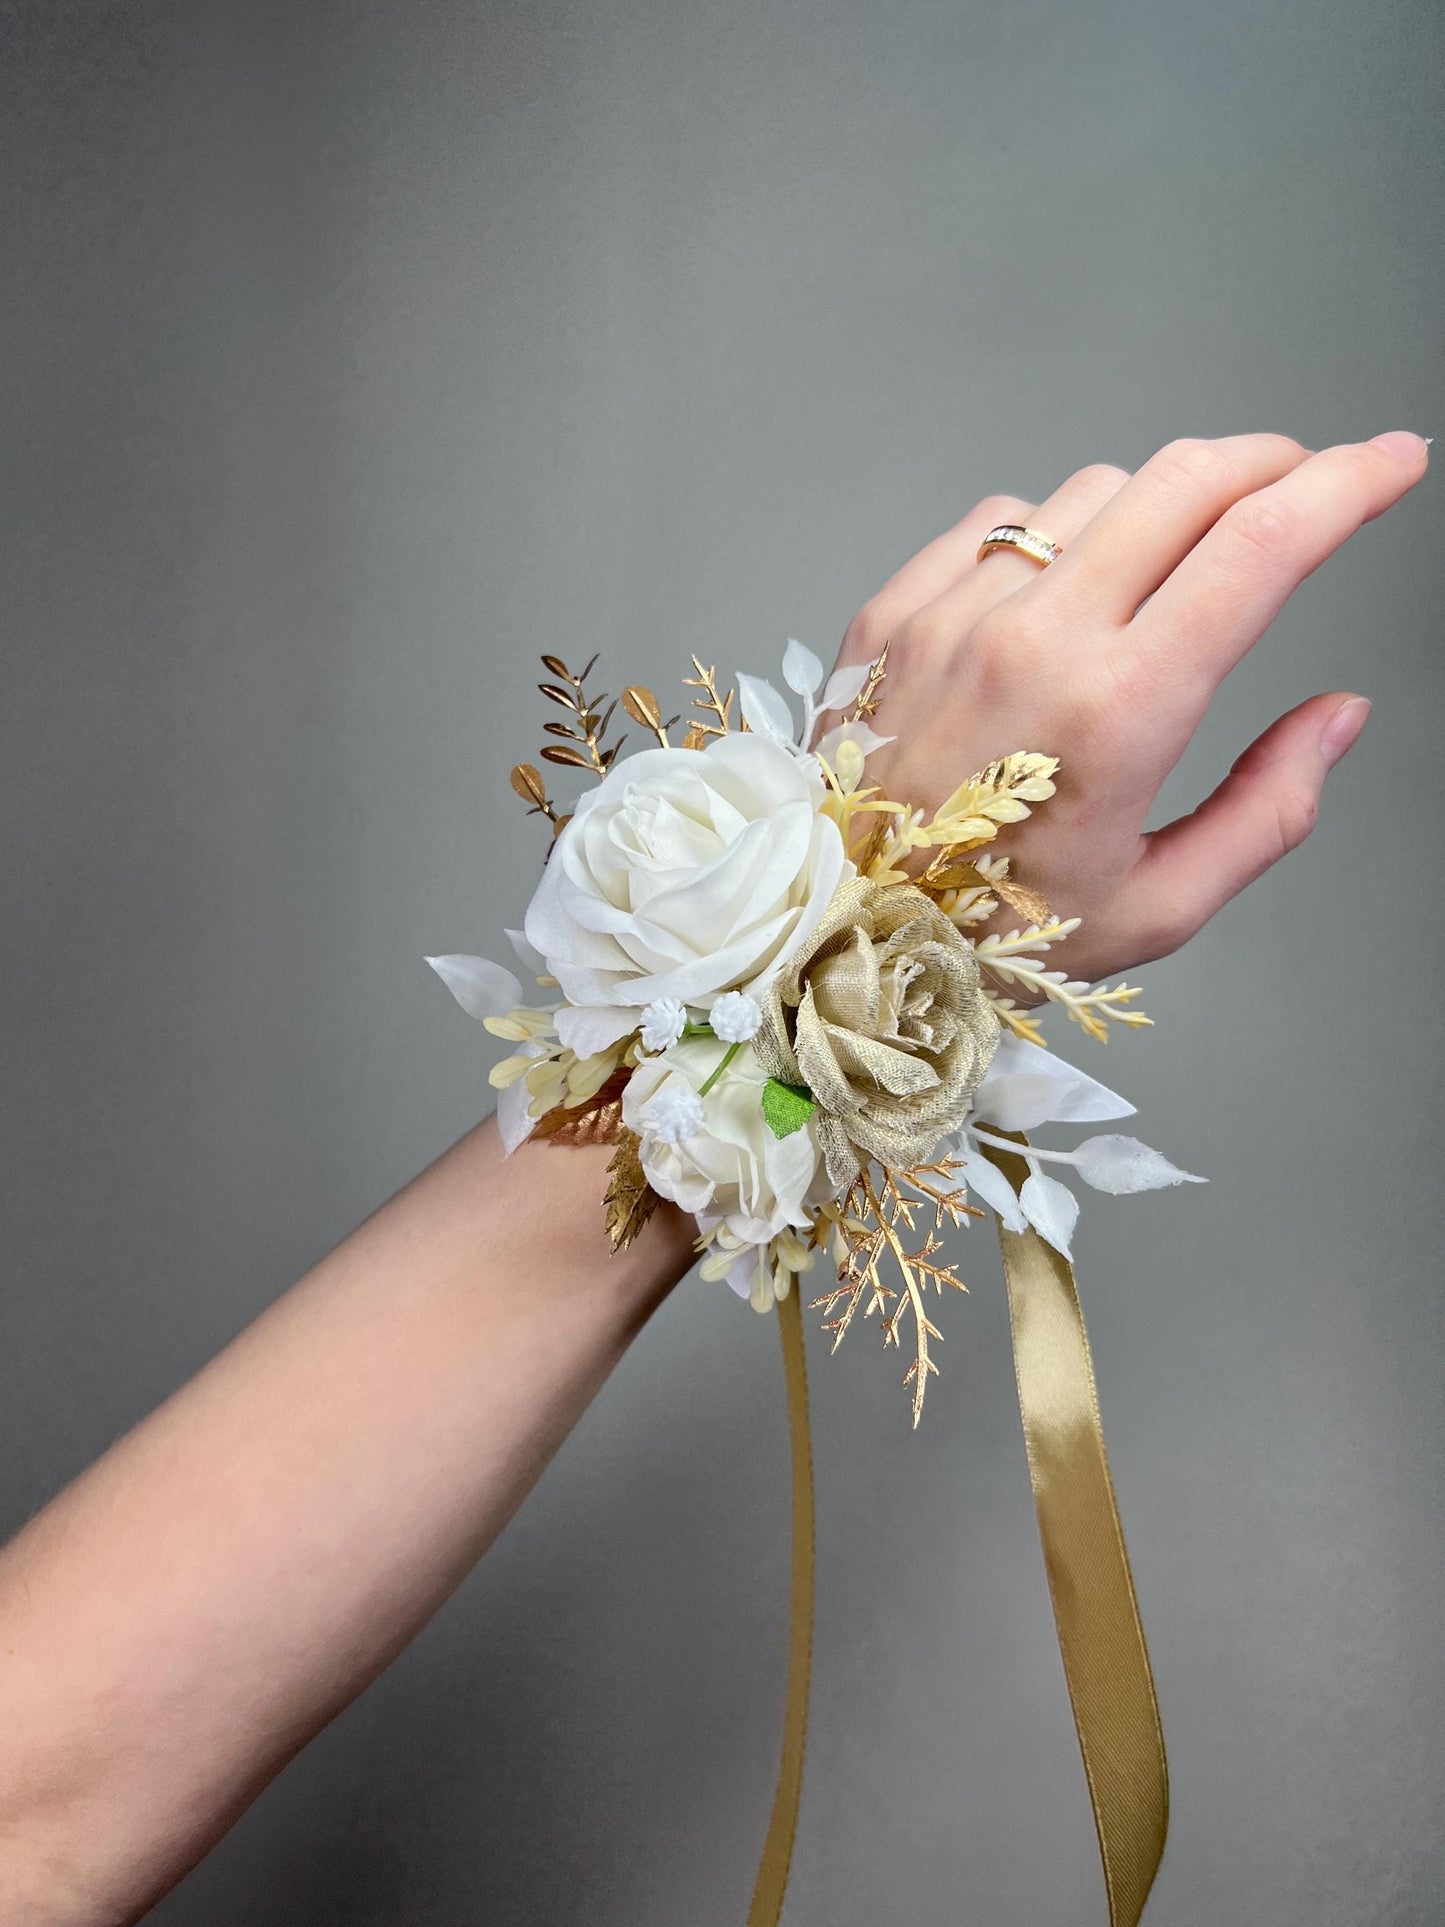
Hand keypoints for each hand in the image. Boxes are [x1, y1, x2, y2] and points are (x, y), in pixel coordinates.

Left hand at [826, 431, 1428, 982]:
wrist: (837, 934)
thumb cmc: (990, 936)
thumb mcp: (1157, 906)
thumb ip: (1268, 809)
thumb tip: (1340, 715)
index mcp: (1117, 711)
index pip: (1260, 546)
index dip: (1348, 486)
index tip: (1394, 464)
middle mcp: (1033, 638)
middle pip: (1186, 479)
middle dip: (1272, 463)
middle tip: (1306, 485)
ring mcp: (953, 614)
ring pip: (1094, 490)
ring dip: (1162, 500)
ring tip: (1177, 556)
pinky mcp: (891, 612)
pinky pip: (998, 520)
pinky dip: (1054, 529)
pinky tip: (1064, 581)